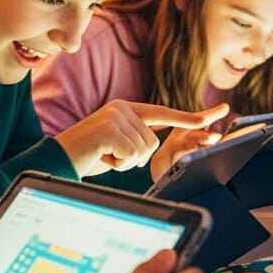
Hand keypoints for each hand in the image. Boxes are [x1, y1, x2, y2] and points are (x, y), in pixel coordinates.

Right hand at [56, 101, 228, 176]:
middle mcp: (123, 108)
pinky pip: (131, 156)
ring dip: (124, 163)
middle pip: (153, 144)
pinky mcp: (110, 129)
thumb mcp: (114, 144)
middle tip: (109, 156)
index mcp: (126, 109)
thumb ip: (134, 138)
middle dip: (134, 159)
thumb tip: (151, 147)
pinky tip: (100, 157)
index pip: (164, 114)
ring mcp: (116, 116)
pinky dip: (118, 164)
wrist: (55, 160)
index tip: (216, 115)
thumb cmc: (85, 156)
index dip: (190, 117)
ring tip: (103, 156)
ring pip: (143, 151)